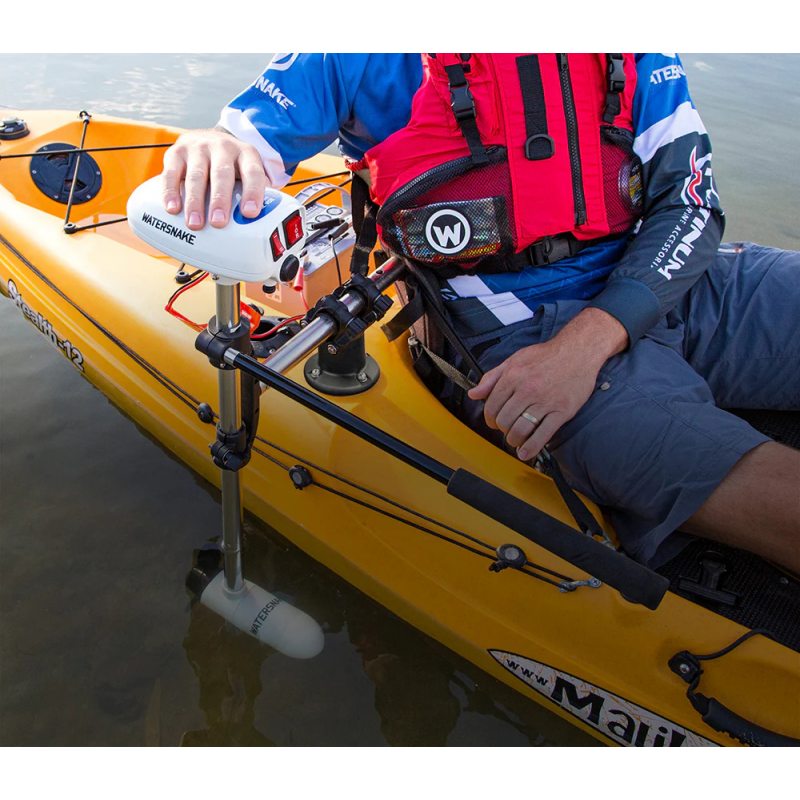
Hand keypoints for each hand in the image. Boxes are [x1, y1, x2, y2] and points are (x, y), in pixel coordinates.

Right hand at [161, 128, 267, 229]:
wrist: (209, 139)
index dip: (252, 192)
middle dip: (220, 200)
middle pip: (222, 174)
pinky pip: (171, 173)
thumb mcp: (247, 175)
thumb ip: (252, 196)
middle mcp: (222, 147)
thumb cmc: (233, 167)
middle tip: (218, 223)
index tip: (249, 213)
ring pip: (196, 175)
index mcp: (246, 154)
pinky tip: (172, 208)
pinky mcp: (176, 152)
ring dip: (195, 201)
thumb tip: (257, 230)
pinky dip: (170, 192)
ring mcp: (198, 148)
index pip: (252, 172)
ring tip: (195, 224)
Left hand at [467, 308, 626, 459]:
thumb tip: (474, 393)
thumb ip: (492, 377)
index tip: (493, 422)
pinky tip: (525, 452)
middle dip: (502, 429)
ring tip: (516, 439)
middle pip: (504, 420)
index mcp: (514, 376)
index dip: (489, 418)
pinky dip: (531, 447)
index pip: (492, 406)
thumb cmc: (547, 356)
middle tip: (506, 429)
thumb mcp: (515, 360)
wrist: (578, 352)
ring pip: (520, 430)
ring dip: (514, 440)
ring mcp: (545, 402)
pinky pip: (542, 435)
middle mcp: (527, 389)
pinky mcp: (561, 411)